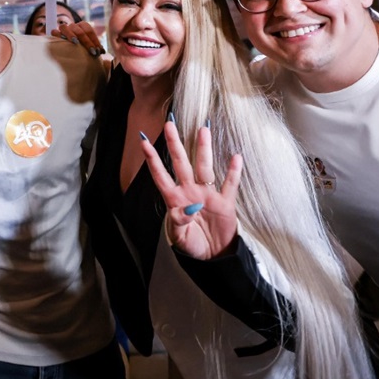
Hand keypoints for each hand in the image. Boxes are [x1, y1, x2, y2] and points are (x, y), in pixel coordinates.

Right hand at [53, 20, 104, 56]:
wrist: (70, 49)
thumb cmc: (82, 47)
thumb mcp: (90, 45)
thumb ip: (95, 46)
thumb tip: (102, 51)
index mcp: (82, 26)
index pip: (89, 30)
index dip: (95, 40)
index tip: (100, 51)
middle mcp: (73, 26)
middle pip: (79, 31)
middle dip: (87, 42)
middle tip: (93, 52)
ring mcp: (63, 29)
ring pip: (64, 27)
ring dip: (70, 35)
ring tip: (76, 42)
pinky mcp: (55, 34)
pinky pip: (54, 32)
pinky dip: (57, 35)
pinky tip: (61, 41)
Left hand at [140, 121, 242, 259]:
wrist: (213, 255)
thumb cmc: (191, 244)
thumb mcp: (180, 238)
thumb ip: (178, 224)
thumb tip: (185, 210)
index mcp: (175, 199)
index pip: (161, 175)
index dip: (152, 159)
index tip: (143, 140)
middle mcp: (190, 191)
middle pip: (181, 163)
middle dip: (175, 144)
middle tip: (170, 123)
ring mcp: (208, 194)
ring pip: (204, 167)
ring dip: (204, 149)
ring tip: (203, 129)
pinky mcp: (225, 203)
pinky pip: (230, 185)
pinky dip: (233, 172)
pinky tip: (236, 157)